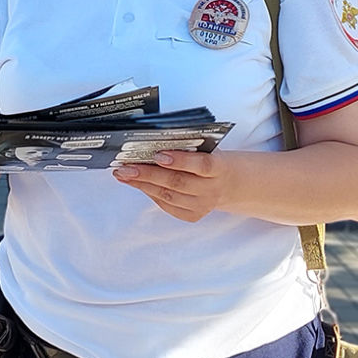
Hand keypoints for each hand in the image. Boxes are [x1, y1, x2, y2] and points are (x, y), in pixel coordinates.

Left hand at [113, 151, 240, 222]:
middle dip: (148, 174)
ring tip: (124, 174)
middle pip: (178, 182)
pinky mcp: (193, 215)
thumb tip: (152, 142)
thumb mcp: (210, 150)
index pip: (201, 164)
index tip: (159, 154)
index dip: (180, 160)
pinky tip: (138, 184)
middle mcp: (212, 189)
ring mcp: (203, 205)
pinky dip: (150, 194)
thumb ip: (188, 148)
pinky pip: (168, 206)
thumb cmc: (215, 162)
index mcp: (220, 168)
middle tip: (126, 167)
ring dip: (143, 184)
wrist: (233, 184)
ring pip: (168, 196)